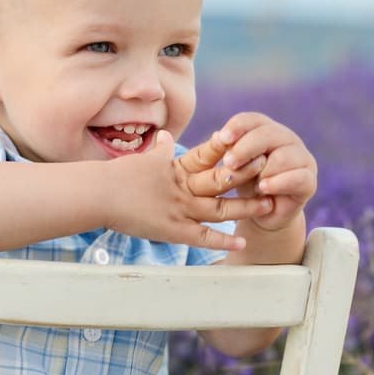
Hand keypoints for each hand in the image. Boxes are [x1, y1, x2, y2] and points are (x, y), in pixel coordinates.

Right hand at [105, 130, 272, 250]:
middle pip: (222, 181)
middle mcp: (182, 187)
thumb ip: (158, 149)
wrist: (100, 194)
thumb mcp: (144, 159)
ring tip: (270, 205)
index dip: (235, 152)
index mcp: (177, 167)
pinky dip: (223, 240)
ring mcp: (178, 209)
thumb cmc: (120, 176)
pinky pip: (202, 237)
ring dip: (245, 207)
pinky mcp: (172, 230)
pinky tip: (242, 240)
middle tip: (273, 171)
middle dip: (248, 176)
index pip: (211, 156)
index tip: (256, 146)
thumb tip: (162, 134)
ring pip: (220, 209)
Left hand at [213, 112, 316, 230]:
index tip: (222, 139)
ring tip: (250, 184)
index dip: (237, 127)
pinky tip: (263, 189)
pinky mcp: (310, 181)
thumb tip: (216, 137)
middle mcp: (287, 139)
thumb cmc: (247, 183)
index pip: (253, 120)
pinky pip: (296, 177)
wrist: (263, 213)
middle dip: (245, 148)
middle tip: (229, 163)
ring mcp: (302, 159)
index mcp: (267, 130)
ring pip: (282, 156)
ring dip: (262, 171)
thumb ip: (228, 151)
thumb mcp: (234, 166)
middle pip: (267, 134)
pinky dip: (277, 183)